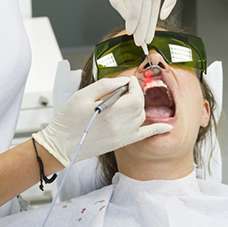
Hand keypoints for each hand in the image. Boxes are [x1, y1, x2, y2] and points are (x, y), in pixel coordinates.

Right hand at [33, 76, 172, 167]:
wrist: (60, 146)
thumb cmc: (67, 121)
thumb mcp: (82, 95)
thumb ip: (106, 85)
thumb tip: (123, 81)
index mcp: (110, 114)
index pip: (134, 96)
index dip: (133, 85)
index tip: (127, 80)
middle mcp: (119, 127)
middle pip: (139, 105)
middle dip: (136, 93)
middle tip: (126, 88)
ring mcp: (122, 137)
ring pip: (141, 116)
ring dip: (138, 105)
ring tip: (125, 100)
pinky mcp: (121, 143)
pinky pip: (144, 136)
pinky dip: (157, 130)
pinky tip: (167, 127)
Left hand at [101, 0, 177, 44]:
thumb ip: (117, 0)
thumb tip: (128, 20)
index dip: (134, 17)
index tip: (131, 31)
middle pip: (147, 1)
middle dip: (144, 24)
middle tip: (141, 40)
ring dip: (153, 20)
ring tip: (148, 35)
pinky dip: (170, 4)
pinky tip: (162, 16)